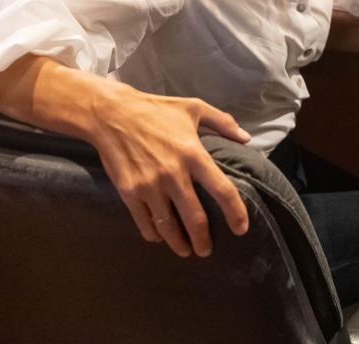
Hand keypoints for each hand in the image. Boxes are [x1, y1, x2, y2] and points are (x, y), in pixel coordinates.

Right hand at [89, 84, 251, 257]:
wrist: (112, 114)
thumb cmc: (156, 109)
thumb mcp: (194, 107)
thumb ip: (222, 122)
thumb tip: (246, 138)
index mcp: (194, 154)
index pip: (222, 190)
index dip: (235, 213)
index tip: (241, 229)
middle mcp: (173, 174)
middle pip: (195, 218)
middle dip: (203, 240)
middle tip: (207, 250)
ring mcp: (150, 186)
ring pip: (168, 226)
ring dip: (179, 243)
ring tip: (186, 251)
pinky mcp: (129, 192)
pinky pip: (144, 222)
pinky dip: (154, 234)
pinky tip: (159, 237)